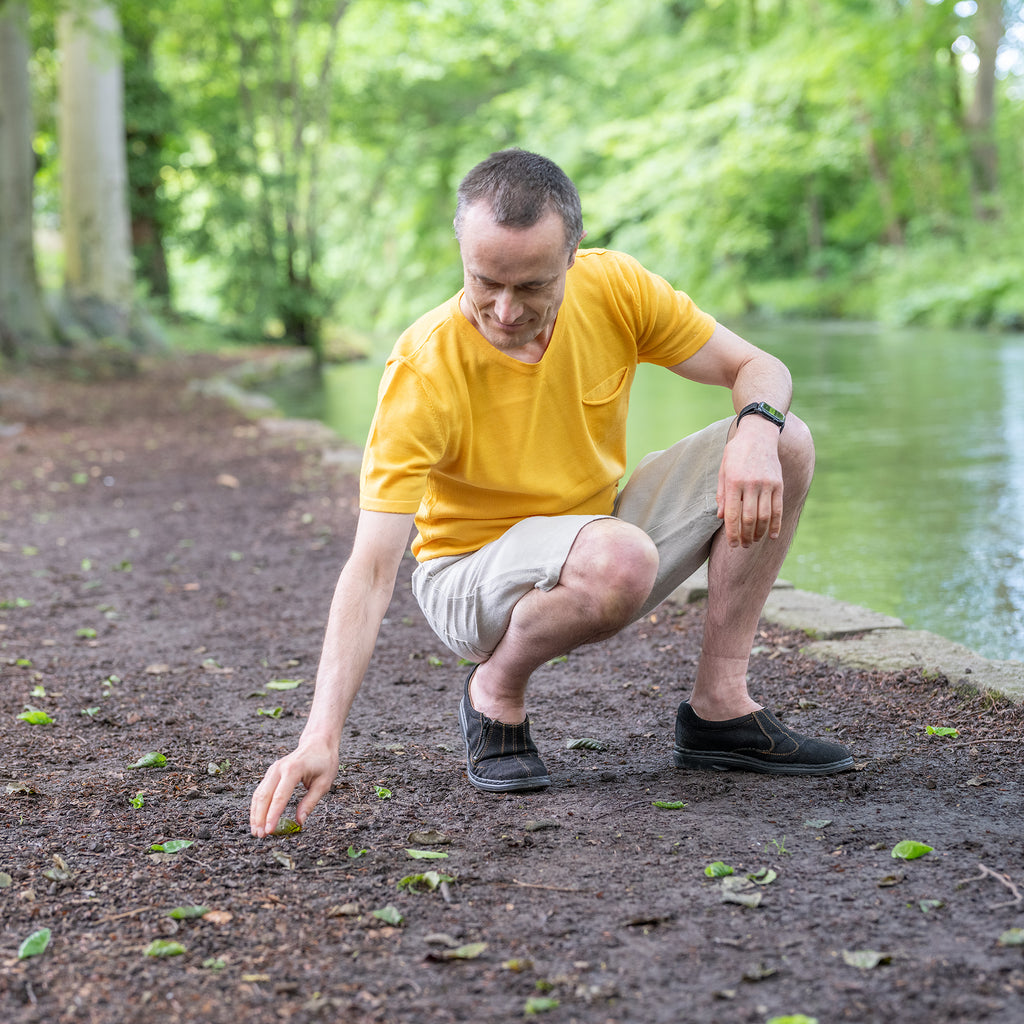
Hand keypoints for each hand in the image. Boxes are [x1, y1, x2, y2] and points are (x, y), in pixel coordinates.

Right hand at [249, 735, 338, 837]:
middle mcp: (279, 768)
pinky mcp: (271, 773)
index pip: (280, 797)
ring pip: (258, 794)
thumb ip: (310, 802)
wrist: (318, 742)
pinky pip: (261, 791)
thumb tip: (299, 821)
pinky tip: (257, 819)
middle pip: (264, 796)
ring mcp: (273, 769)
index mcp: (293, 770)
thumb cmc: (324, 762)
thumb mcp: (324, 783)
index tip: (269, 831)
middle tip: (260, 836)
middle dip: (260, 817)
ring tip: (256, 831)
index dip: (273, 815)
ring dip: (255, 813)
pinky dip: (257, 806)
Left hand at [716, 418, 783, 547]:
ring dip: (759, 533)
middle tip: (743, 546)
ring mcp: (767, 484)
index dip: (732, 533)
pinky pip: (778, 509)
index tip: (732, 545)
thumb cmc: (736, 453)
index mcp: (734, 482)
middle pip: (749, 519)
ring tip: (754, 542)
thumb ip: (722, 494)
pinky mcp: (779, 484)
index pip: (733, 514)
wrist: (759, 434)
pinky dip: (776, 525)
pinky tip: (772, 536)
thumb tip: (721, 517)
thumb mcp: (723, 470)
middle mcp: (751, 484)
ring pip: (764, 517)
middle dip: (745, 536)